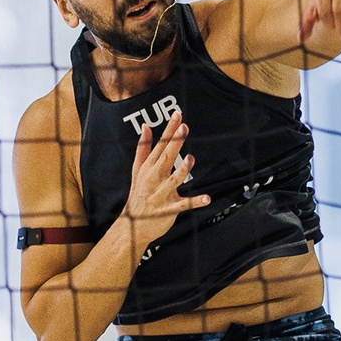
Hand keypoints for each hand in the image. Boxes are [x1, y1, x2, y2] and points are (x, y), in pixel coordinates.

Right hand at [121, 120, 209, 236]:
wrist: (132, 225)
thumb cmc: (138, 194)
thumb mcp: (137, 170)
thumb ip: (143, 148)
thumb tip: (146, 126)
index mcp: (148, 168)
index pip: (159, 145)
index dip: (169, 130)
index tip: (178, 115)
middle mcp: (153, 179)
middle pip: (165, 158)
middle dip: (174, 143)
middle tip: (184, 127)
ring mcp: (160, 195)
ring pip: (173, 180)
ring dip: (181, 170)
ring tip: (190, 158)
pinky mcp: (168, 210)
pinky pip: (183, 205)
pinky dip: (195, 202)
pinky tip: (207, 198)